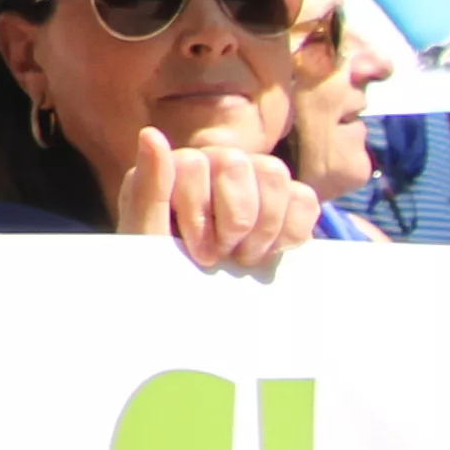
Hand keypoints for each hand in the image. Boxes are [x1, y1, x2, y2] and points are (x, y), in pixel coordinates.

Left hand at [121, 129, 321, 269]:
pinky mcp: (284, 203)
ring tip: (246, 257)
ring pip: (273, 172)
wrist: (196, 315)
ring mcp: (250, 181)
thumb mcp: (146, 240)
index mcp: (171, 170)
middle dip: (235, 219)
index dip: (200, 214)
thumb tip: (151, 134)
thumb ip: (147, 188)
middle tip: (223, 255)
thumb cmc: (162, 275)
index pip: (194, 164)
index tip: (198, 253)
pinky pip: (304, 196)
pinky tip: (272, 253)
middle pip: (236, 162)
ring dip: (264, 225)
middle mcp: (210, 165)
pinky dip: (293, 230)